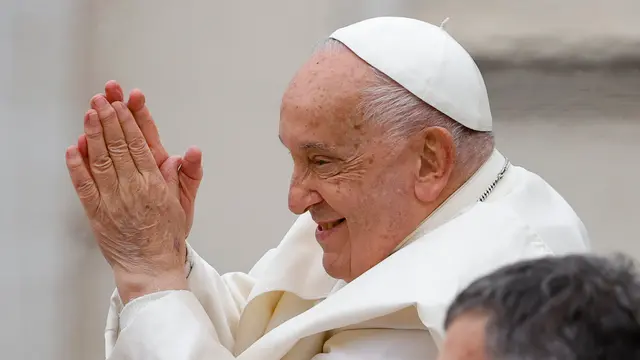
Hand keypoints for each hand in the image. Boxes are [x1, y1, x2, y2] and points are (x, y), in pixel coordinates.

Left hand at [66, 94, 187, 302]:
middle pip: (119, 145)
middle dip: (109, 118)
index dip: (130, 120)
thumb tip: (190, 152)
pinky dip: (77, 166)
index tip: (122, 103)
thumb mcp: (185, 203)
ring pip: (101, 159)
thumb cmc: (167, 235)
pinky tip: (73, 148)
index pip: (141, 143)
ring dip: (94, 134)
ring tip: (89, 113)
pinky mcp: (97, 212)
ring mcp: (113, 199)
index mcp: (155, 182)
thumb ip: (187, 175)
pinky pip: (84, 185)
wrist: (151, 265)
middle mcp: (133, 187)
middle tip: (102, 98)